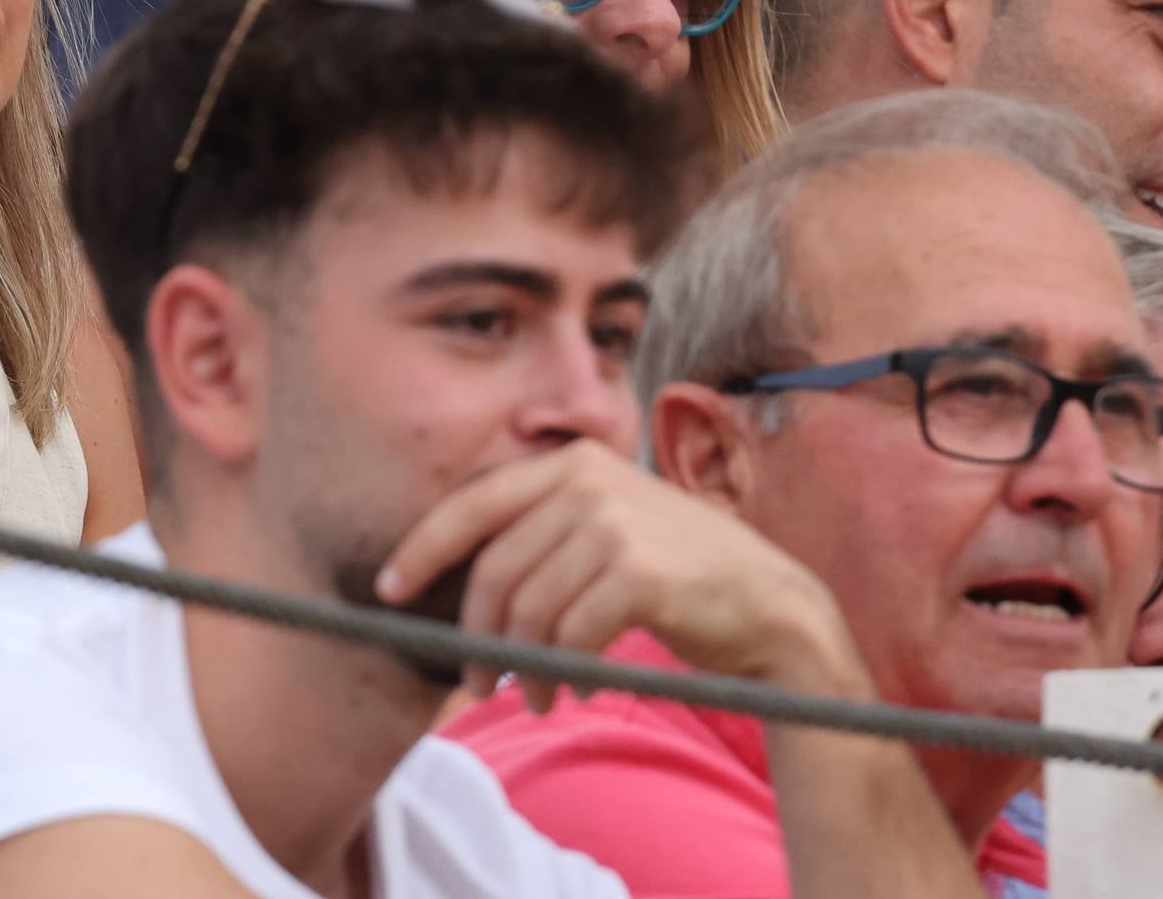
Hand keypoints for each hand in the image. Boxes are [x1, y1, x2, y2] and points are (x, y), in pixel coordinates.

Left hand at [376, 441, 862, 710]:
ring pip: (530, 609)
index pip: (471, 504)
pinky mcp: (638, 572)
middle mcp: (588, 481)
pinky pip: (571, 634)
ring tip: (539, 699)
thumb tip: (465, 580)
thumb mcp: (609, 528)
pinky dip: (567, 672)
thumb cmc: (680, 577)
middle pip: (495, 569)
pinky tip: (581, 690)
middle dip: (478, 635)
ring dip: (526, 668)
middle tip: (477, 683)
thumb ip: (546, 531)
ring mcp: (614, 523)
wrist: (773, 606)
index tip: (389, 590)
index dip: (422, 550)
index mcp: (572, 462)